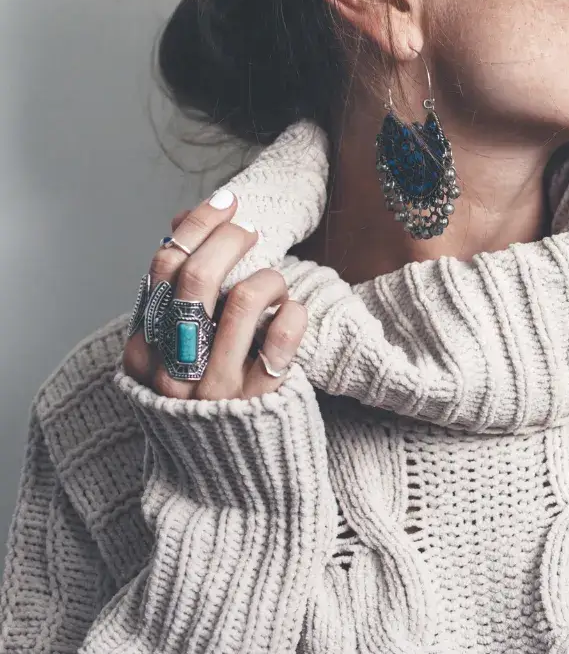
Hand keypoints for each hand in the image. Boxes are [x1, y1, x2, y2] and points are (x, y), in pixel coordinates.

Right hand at [122, 190, 307, 399]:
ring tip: (277, 283)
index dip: (195, 227)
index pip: (162, 271)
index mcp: (145, 353)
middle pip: (196, 279)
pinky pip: (282, 338)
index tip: (226, 203)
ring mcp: (217, 389)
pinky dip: (294, 313)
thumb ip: (175, 304)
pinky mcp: (260, 402)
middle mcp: (174, 371)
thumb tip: (178, 228)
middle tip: (251, 229)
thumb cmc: (205, 409)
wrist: (230, 493)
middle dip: (229, 237)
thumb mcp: (174, 359)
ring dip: (267, 278)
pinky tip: (295, 313)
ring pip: (242, 302)